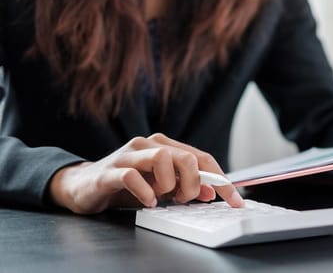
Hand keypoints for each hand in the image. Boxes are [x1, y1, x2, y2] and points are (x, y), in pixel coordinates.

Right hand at [49, 133, 243, 213]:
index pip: (202, 158)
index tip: (235, 200)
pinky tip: (148, 202)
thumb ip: (185, 186)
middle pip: (186, 156)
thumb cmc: (125, 185)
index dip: (221, 180)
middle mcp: (148, 144)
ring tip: (164, 198)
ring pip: (162, 158)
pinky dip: (146, 192)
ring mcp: (128, 155)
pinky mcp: (110, 171)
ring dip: (170, 184)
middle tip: (185, 199)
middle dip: (194, 183)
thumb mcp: (161, 187)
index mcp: (165, 146)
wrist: (83, 186)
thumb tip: (211, 193)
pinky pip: (132, 176)